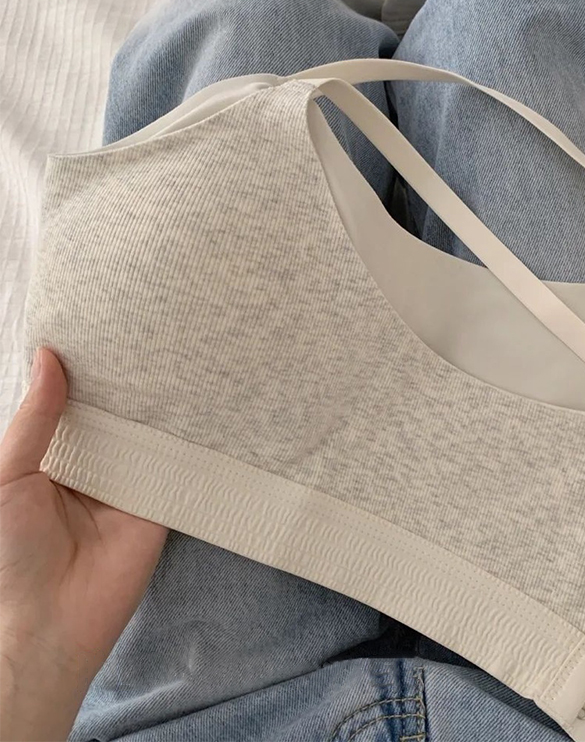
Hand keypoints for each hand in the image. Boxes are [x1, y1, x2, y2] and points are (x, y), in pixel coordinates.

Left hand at [0, 348, 167, 741]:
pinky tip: (201, 403)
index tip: (104, 326)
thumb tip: (49, 358)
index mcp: (55, 455)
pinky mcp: (160, 500)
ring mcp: (130, 481)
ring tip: (180, 353)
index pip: (74, 403)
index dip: (85, 370)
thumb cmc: (12, 551)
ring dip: (159, 405)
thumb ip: (34, 420)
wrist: (52, 622)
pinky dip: (185, 440)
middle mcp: (95, 463)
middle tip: (152, 330)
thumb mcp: (9, 476)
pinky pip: (174, 465)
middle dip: (128, 381)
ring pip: (147, 433)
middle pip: (115, 414)